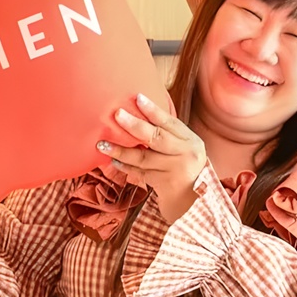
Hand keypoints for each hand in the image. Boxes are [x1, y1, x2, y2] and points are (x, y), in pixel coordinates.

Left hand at [98, 92, 208, 222]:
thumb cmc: (183, 164)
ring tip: (102, 145)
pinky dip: (125, 167)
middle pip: (157, 138)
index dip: (153, 110)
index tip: (137, 98)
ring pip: (144, 158)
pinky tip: (113, 161)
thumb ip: (167, 132)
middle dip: (135, 126)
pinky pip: (140, 173)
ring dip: (121, 151)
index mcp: (190, 140)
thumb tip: (137, 109)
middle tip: (117, 115)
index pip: (170, 122)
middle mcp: (185, 154)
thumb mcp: (184, 146)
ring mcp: (174, 171)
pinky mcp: (164, 185)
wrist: (193, 199)